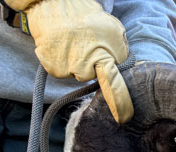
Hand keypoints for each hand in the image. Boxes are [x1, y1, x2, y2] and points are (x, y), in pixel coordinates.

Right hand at [9, 0, 133, 122]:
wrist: (54, 3)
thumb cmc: (88, 17)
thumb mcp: (114, 31)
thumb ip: (121, 53)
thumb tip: (125, 71)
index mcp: (102, 57)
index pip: (113, 84)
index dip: (120, 102)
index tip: (125, 117)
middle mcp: (83, 67)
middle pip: (92, 79)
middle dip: (93, 67)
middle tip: (87, 46)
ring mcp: (65, 68)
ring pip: (77, 75)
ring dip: (77, 62)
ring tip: (74, 42)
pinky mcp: (50, 67)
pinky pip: (62, 71)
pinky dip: (62, 60)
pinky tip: (62, 45)